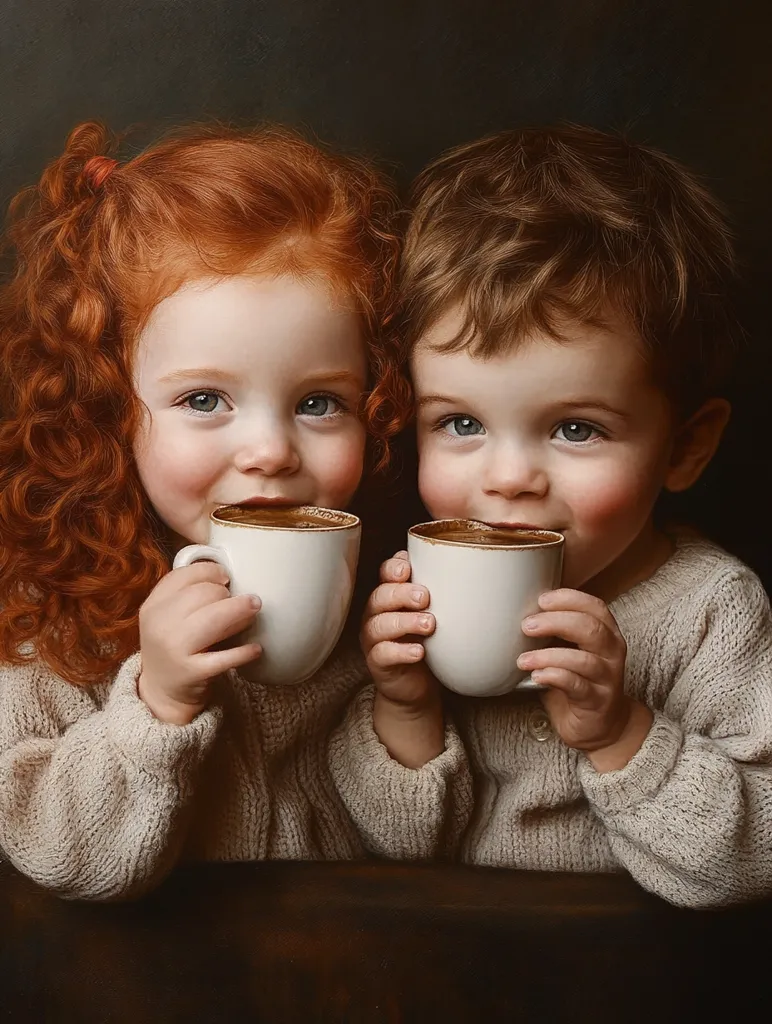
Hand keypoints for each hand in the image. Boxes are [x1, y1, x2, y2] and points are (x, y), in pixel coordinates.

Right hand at [138, 561, 261, 725]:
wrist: (162, 692)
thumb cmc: (174, 645)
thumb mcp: (167, 617)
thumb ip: (186, 594)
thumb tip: (227, 575)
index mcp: (153, 606)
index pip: (183, 575)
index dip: (211, 572)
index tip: (227, 578)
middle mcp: (160, 625)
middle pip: (203, 593)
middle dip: (227, 595)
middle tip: (242, 602)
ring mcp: (174, 649)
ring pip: (214, 618)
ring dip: (241, 610)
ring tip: (255, 609)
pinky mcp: (192, 672)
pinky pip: (225, 657)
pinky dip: (245, 651)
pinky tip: (256, 648)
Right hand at [360, 550, 443, 767]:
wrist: (418, 686)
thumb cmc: (431, 642)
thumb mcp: (440, 614)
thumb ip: (447, 594)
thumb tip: (479, 573)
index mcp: (391, 595)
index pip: (385, 573)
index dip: (393, 567)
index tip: (408, 569)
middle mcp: (378, 613)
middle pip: (380, 596)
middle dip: (402, 593)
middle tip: (426, 598)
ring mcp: (374, 639)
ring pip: (379, 624)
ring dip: (405, 622)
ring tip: (429, 625)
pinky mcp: (377, 663)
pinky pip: (382, 654)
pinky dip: (401, 651)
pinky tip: (419, 652)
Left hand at [517, 589, 651, 770]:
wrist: (599, 725)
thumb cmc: (579, 680)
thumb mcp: (570, 650)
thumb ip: (556, 631)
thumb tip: (520, 609)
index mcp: (606, 634)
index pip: (595, 607)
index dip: (569, 599)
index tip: (542, 600)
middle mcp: (611, 653)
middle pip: (591, 628)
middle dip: (556, 622)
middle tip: (526, 626)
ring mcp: (606, 679)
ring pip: (583, 660)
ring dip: (548, 656)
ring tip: (524, 659)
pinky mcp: (596, 702)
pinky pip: (577, 687)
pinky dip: (555, 677)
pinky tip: (536, 677)